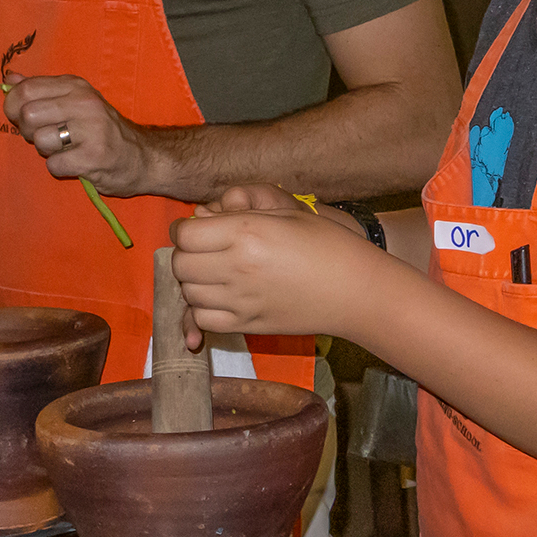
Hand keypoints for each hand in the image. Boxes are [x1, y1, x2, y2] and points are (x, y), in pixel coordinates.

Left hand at [2, 73, 157, 195]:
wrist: (141, 156)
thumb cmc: (101, 129)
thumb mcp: (74, 100)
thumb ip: (41, 89)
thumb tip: (8, 80)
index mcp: (75, 86)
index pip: (26, 90)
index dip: (14, 107)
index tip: (24, 117)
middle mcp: (84, 103)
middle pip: (28, 114)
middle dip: (29, 131)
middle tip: (46, 136)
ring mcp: (91, 130)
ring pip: (40, 140)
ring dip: (46, 151)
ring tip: (64, 149)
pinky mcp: (93, 157)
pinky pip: (54, 164)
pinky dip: (59, 167)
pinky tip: (75, 162)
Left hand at [171, 185, 378, 340]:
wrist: (355, 290)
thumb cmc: (326, 244)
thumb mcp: (283, 213)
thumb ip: (239, 212)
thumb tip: (202, 217)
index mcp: (246, 233)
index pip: (185, 234)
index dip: (185, 229)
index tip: (195, 229)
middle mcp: (237, 268)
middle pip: (181, 264)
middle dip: (186, 254)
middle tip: (204, 250)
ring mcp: (241, 300)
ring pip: (188, 292)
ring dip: (193, 281)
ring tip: (214, 272)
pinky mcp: (247, 324)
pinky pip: (203, 318)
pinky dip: (202, 308)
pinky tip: (219, 297)